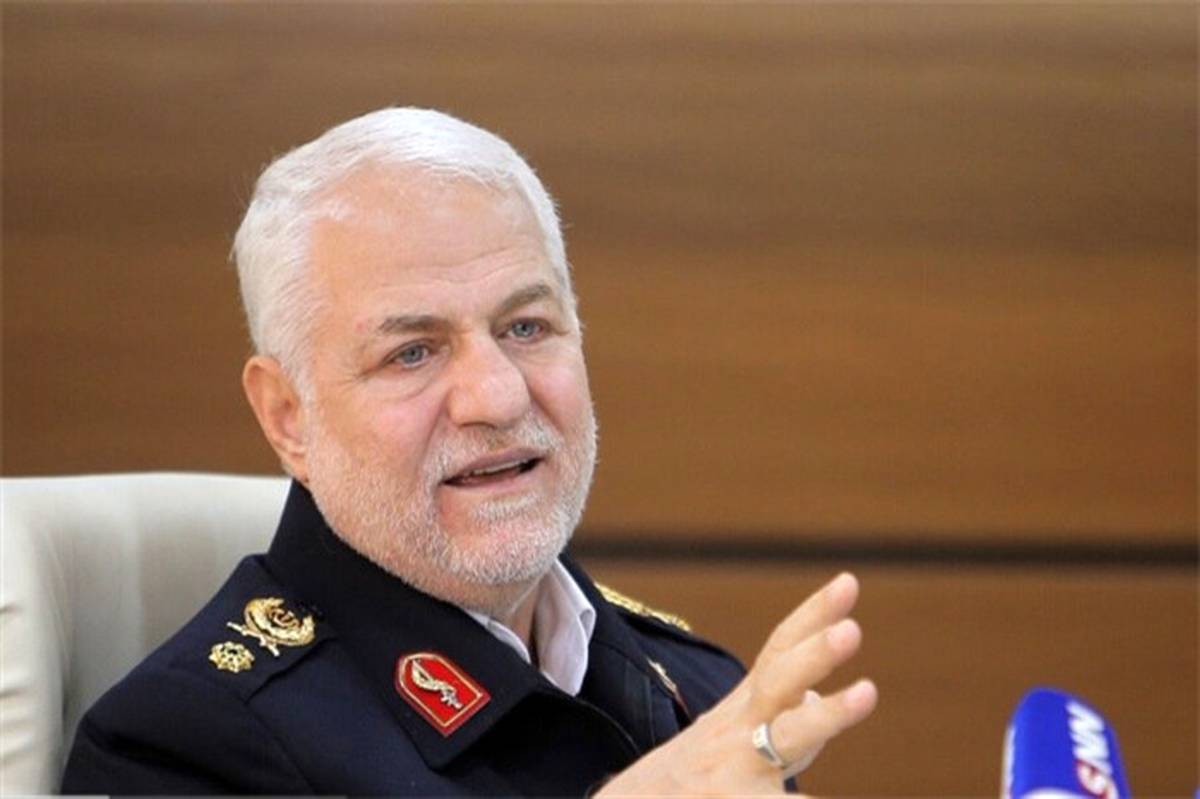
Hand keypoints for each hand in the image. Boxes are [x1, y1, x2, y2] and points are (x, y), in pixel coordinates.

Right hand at [596, 573, 876, 795]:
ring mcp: (734, 774)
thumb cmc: (685, 782)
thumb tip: (815, 697)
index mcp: (739, 711)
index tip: (848, 581)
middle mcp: (736, 734)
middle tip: (852, 629)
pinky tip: (828, 798)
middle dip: (814, 653)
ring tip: (866, 692)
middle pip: (777, 681)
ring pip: (785, 738)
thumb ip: (771, 716)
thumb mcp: (723, 739)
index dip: (812, 616)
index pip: (777, 652)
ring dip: (826, 714)